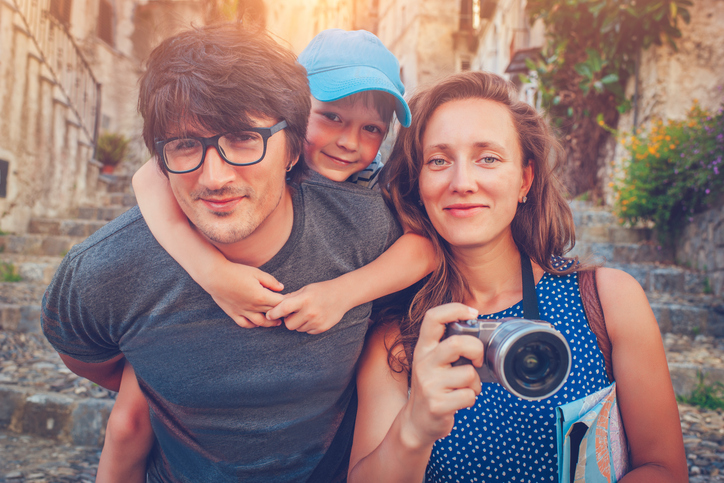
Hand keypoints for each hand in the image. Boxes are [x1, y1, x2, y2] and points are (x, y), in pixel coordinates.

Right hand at [206, 263, 284, 328]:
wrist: (215, 276)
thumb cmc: (236, 272)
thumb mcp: (256, 273)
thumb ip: (271, 281)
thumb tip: (282, 288)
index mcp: (261, 296)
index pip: (279, 303)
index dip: (287, 303)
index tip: (291, 302)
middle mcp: (253, 307)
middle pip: (272, 314)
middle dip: (281, 314)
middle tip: (288, 313)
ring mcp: (243, 312)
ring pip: (260, 322)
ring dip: (270, 323)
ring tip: (276, 322)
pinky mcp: (233, 313)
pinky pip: (245, 324)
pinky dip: (253, 325)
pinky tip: (257, 323)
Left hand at [266, 280, 351, 333]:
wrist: (343, 295)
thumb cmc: (321, 290)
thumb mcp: (306, 289)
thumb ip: (290, 297)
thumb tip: (274, 305)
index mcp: (305, 299)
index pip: (284, 308)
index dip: (274, 313)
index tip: (268, 314)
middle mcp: (311, 312)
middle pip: (289, 324)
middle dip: (288, 319)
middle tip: (293, 312)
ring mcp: (317, 321)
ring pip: (297, 329)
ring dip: (298, 323)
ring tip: (306, 313)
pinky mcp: (322, 328)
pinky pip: (307, 331)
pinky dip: (307, 326)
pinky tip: (313, 317)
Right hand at [401, 303, 483, 449]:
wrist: (416, 422)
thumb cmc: (433, 387)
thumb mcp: (433, 362)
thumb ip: (448, 346)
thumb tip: (477, 329)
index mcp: (423, 348)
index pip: (433, 317)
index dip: (455, 309)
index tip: (473, 313)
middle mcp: (423, 363)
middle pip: (456, 343)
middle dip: (476, 350)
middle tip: (477, 360)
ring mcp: (429, 384)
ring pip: (468, 373)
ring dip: (475, 383)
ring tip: (466, 388)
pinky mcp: (437, 404)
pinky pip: (469, 396)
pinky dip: (471, 399)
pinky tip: (460, 401)